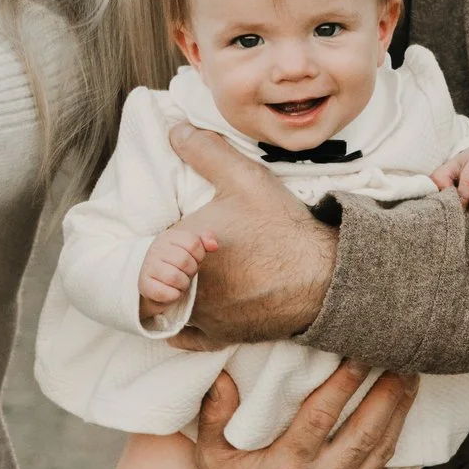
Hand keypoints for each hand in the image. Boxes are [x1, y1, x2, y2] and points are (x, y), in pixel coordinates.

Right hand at [138, 226, 216, 316]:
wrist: (155, 283)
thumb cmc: (177, 265)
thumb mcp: (191, 251)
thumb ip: (204, 242)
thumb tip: (214, 245)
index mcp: (168, 237)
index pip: (194, 243)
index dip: (199, 255)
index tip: (193, 260)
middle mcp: (155, 249)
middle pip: (185, 261)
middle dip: (190, 271)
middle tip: (184, 273)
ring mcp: (148, 266)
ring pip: (176, 277)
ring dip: (183, 284)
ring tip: (178, 283)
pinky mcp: (145, 285)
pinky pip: (168, 293)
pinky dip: (174, 295)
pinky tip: (170, 291)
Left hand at [164, 124, 338, 345]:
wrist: (326, 276)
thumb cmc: (281, 228)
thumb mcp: (243, 178)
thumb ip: (204, 151)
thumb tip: (174, 130)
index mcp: (181, 254)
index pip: (143, 255)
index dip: (155, 245)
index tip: (175, 238)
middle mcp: (186, 292)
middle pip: (149, 285)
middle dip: (159, 269)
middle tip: (176, 256)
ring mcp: (204, 319)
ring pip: (165, 313)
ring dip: (168, 295)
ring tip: (184, 276)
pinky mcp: (223, 337)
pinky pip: (186, 338)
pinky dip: (181, 325)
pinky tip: (189, 305)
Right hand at [193, 362, 417, 468]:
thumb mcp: (212, 459)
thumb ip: (215, 414)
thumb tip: (222, 373)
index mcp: (285, 468)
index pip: (323, 414)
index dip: (345, 381)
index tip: (360, 352)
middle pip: (364, 430)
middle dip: (387, 391)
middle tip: (402, 358)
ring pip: (380, 449)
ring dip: (398, 412)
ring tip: (410, 378)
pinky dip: (392, 440)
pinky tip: (398, 415)